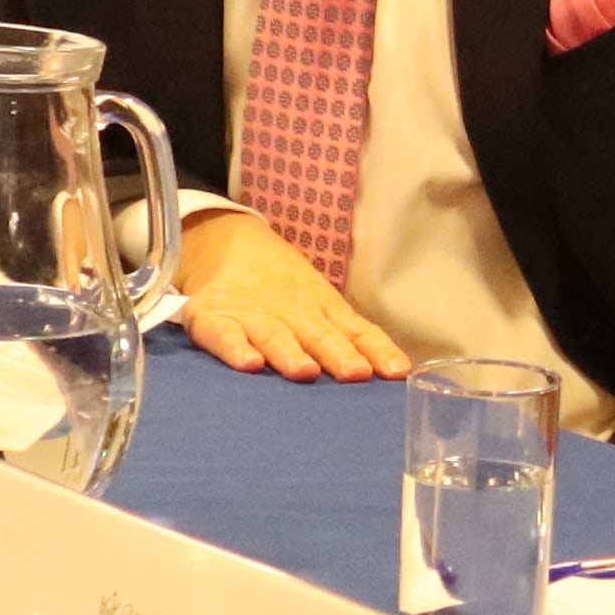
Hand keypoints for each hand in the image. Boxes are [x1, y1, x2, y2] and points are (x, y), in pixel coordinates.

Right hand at [170, 210, 411, 383]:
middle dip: (338, 354)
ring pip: (275, 335)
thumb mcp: (323, 304)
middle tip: (355, 373)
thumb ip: (354, 338)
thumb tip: (400, 372)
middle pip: (318, 334)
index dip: (376, 350)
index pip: (357, 331)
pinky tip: (249, 364)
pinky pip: (224, 335)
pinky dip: (235, 349)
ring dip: (290, 353)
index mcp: (322, 308)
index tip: (395, 371)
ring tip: (305, 371)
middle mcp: (292, 311)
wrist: (228, 242)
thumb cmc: (285, 286)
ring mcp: (253, 314)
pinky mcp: (213, 319)